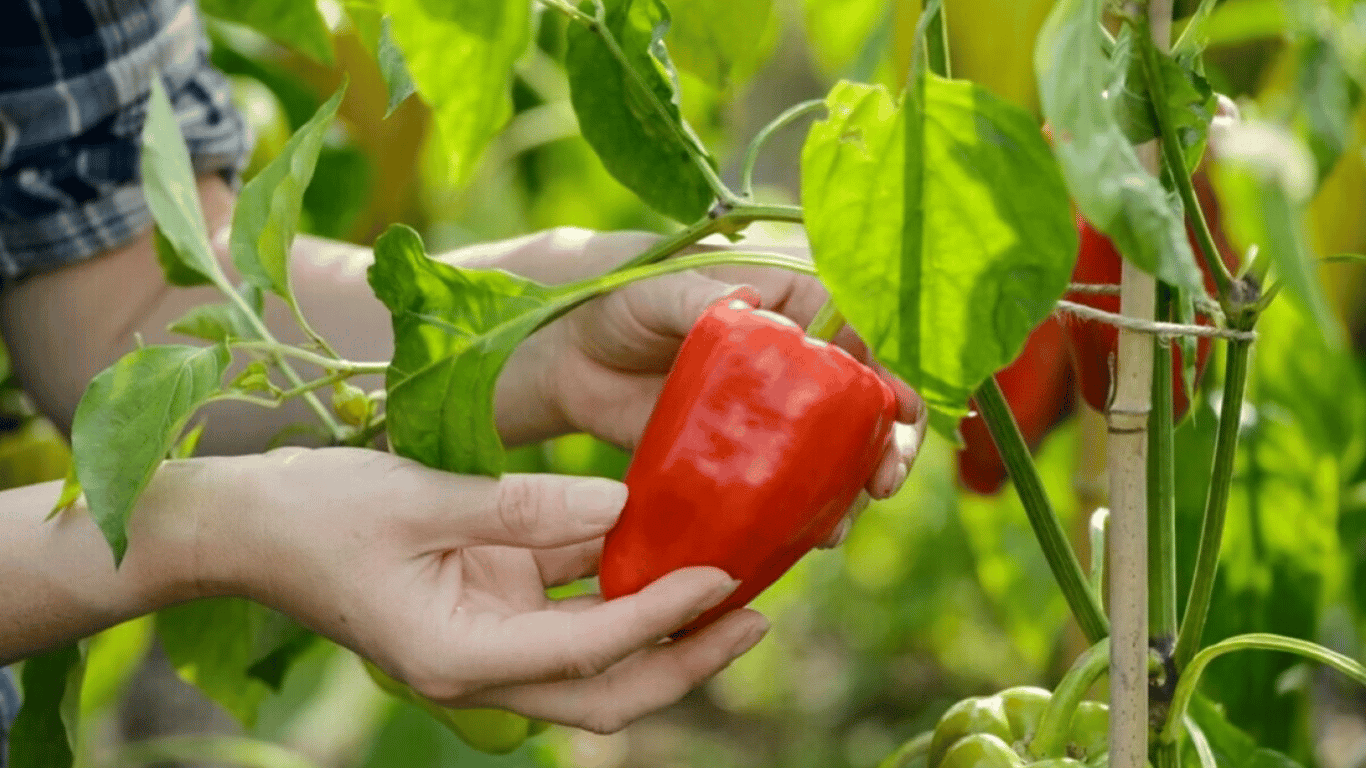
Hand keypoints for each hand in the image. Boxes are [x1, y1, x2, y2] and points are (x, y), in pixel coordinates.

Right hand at [213, 447, 767, 732]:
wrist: (244, 526)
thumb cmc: (317, 514)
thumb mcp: (422, 501)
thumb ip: (523, 506)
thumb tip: (622, 504)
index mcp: (458, 658)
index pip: (585, 651)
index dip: (660, 619)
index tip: (722, 581)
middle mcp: (481, 663)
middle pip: (605, 688)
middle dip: (683, 659)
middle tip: (753, 617)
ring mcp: (486, 636)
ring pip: (594, 656)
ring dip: (659, 625)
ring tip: (731, 582)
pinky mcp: (486, 602)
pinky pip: (565, 602)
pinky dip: (614, 582)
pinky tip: (662, 543)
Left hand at [485, 228, 928, 542]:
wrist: (568, 351)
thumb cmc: (621, 296)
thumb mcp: (663, 291)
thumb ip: (705, 300)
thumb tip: (756, 314)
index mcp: (796, 302)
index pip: (865, 334)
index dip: (892, 373)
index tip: (902, 413)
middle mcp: (799, 359)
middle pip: (866, 402)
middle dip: (887, 444)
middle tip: (884, 484)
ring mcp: (775, 412)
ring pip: (834, 452)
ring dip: (847, 491)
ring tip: (835, 528)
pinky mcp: (744, 455)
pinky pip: (785, 487)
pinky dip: (800, 514)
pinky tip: (803, 541)